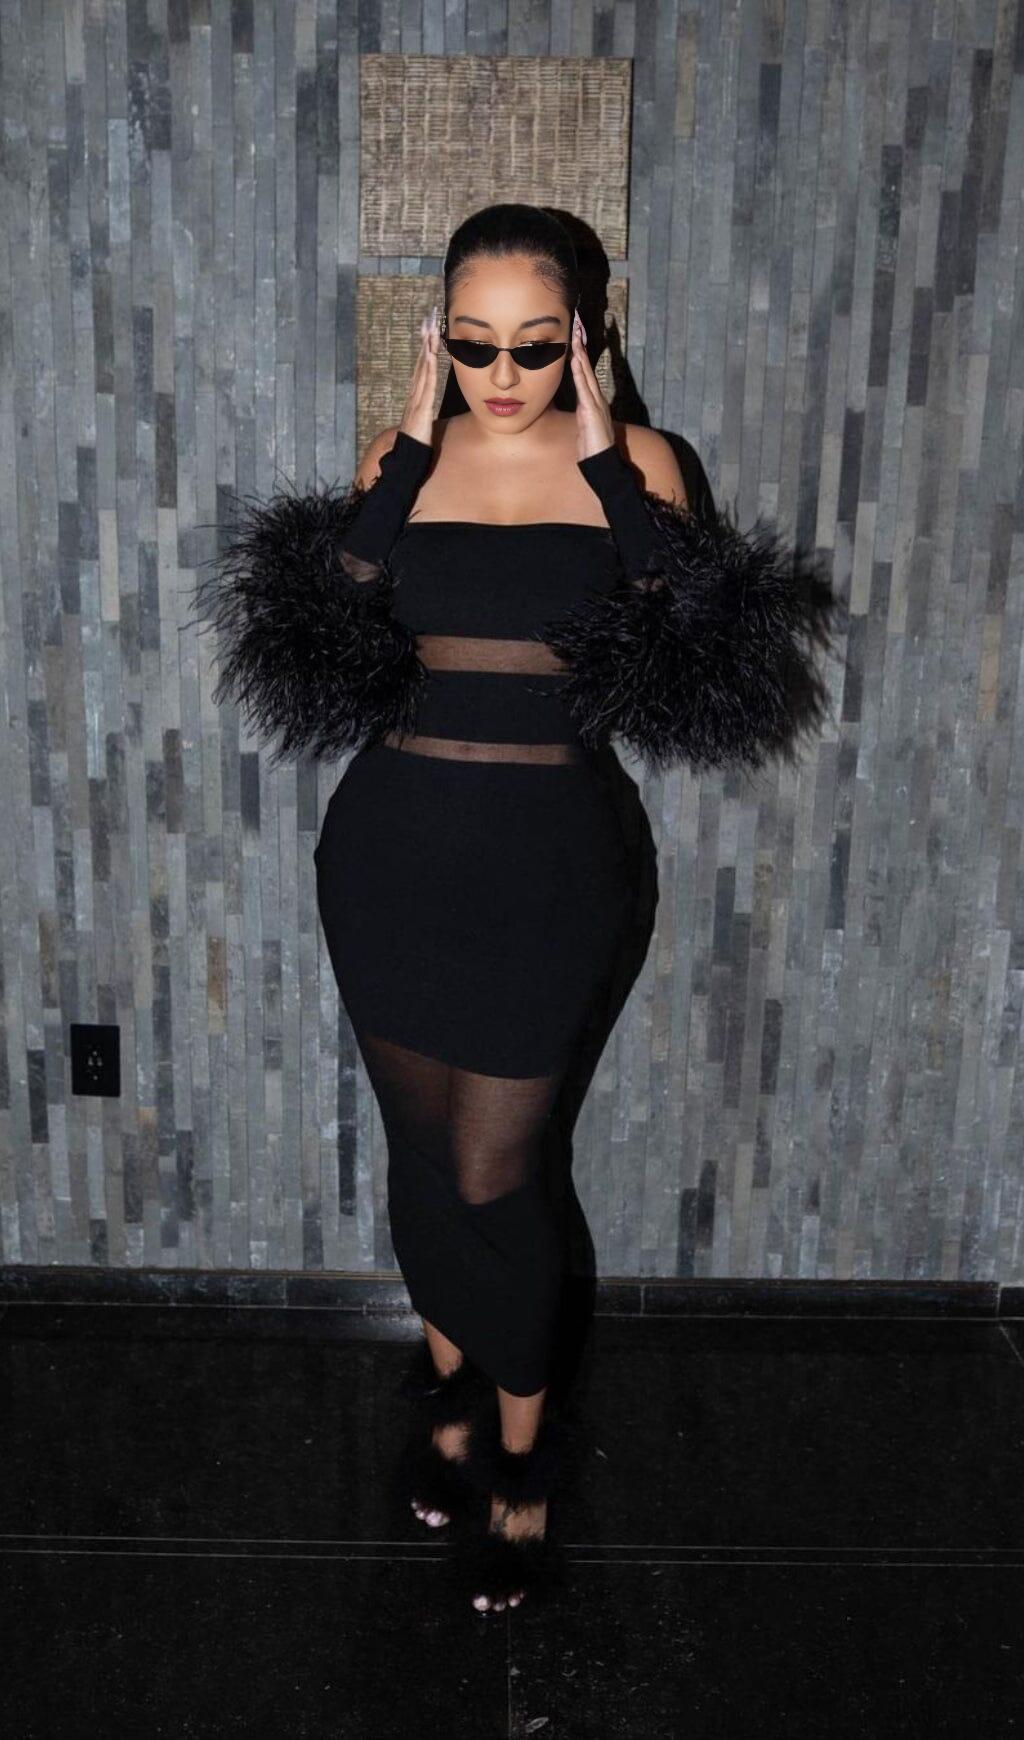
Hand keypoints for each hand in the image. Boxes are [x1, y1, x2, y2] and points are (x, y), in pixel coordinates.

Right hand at [398, 305, 440, 446]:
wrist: (406, 456)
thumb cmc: (416, 441)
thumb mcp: (422, 419)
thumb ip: (425, 407)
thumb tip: (429, 401)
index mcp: (416, 394)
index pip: (422, 366)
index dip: (425, 347)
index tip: (429, 330)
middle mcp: (414, 392)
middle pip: (421, 361)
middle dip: (425, 340)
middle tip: (429, 318)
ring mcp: (416, 398)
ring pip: (423, 368)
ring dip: (426, 348)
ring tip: (430, 329)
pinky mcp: (421, 407)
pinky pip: (426, 384)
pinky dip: (428, 368)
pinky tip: (430, 355)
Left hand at [571, 310, 615, 460]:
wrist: (602, 465)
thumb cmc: (592, 450)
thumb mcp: (584, 429)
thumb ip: (583, 416)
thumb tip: (580, 409)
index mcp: (593, 402)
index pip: (585, 374)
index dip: (580, 356)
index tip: (575, 339)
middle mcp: (596, 399)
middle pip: (587, 368)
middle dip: (582, 347)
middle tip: (577, 326)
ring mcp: (595, 404)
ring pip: (586, 373)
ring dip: (580, 354)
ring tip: (576, 336)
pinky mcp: (592, 412)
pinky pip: (584, 388)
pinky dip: (580, 372)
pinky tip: (576, 359)